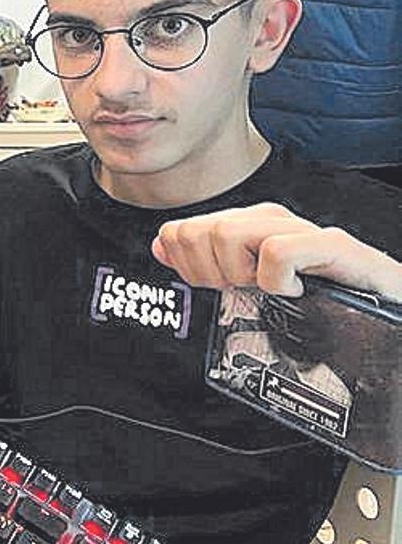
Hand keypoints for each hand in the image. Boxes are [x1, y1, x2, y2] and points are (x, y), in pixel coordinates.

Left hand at [152, 202, 401, 299]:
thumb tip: (164, 243)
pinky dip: (277, 280)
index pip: (184, 230)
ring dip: (240, 274)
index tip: (213, 287)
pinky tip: (295, 291)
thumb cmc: (323, 305)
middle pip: (201, 230)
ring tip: (269, 291)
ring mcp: (305, 232)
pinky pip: (279, 251)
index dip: (186, 265)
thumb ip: (208, 263)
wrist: (391, 321)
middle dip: (208, 272)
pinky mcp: (335, 248)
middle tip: (242, 292)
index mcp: (252, 227)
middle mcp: (275, 222)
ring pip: (231, 233)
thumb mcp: (255, 288)